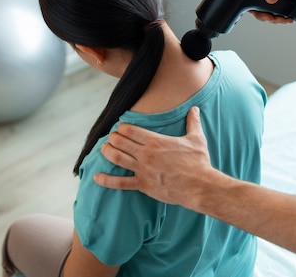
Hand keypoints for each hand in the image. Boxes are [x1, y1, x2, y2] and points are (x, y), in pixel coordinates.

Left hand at [94, 107, 212, 207]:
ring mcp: (142, 170)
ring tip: (104, 149)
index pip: (130, 130)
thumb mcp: (196, 139)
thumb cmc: (198, 162)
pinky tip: (96, 177)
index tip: (120, 128)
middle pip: (120, 142)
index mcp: (155, 141)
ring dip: (107, 152)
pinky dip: (106, 180)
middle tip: (111, 138)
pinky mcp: (142, 185)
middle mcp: (146, 154)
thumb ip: (193, 122)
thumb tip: (195, 109)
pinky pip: (120, 183)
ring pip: (116, 158)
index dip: (122, 128)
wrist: (199, 186)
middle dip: (112, 138)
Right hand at [252, 0, 295, 23]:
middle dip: (264, 15)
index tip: (261, 12)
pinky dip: (280, 17)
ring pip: (266, 10)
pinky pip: (276, 11)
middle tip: (273, 18)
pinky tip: (287, 18)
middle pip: (256, 4)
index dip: (251, 5)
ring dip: (273, 18)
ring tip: (283, 19)